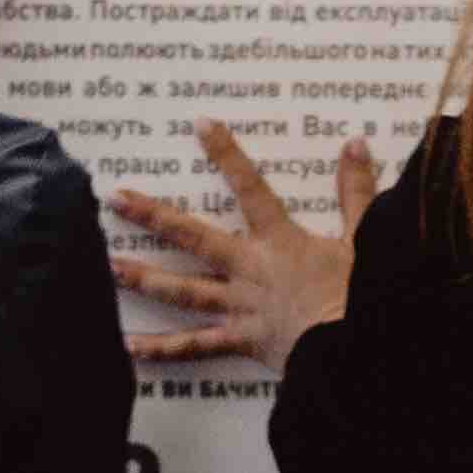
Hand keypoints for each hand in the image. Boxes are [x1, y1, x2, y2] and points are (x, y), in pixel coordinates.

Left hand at [109, 122, 378, 371]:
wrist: (355, 347)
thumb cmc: (361, 294)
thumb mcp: (365, 237)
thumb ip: (356, 191)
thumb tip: (356, 144)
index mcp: (279, 240)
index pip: (250, 187)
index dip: (227, 154)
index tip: (201, 124)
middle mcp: (249, 268)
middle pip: (193, 236)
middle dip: (152, 216)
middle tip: (115, 199)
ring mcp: (239, 306)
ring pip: (183, 289)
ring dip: (144, 277)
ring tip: (108, 265)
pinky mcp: (240, 340)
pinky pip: (196, 346)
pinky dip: (163, 349)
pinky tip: (130, 347)